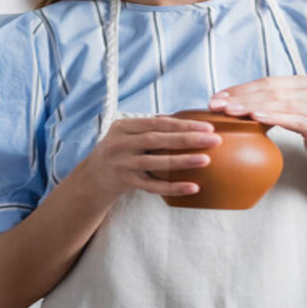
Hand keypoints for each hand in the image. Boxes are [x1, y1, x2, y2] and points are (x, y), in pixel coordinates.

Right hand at [83, 116, 221, 198]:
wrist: (92, 178)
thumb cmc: (120, 151)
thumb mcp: (127, 134)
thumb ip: (151, 127)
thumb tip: (189, 120)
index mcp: (123, 127)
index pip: (157, 122)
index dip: (183, 124)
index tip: (208, 127)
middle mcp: (120, 144)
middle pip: (157, 140)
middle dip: (188, 138)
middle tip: (214, 140)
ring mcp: (122, 164)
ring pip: (155, 163)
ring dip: (182, 161)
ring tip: (206, 160)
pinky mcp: (125, 182)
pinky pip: (152, 186)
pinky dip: (173, 187)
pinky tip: (193, 187)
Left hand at [208, 76, 306, 160]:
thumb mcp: (295, 111)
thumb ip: (275, 102)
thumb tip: (236, 101)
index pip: (269, 81)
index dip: (242, 88)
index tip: (218, 96)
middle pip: (272, 90)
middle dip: (241, 96)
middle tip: (217, 104)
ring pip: (280, 102)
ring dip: (252, 105)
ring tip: (231, 111)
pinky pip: (294, 118)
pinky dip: (274, 116)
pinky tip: (256, 117)